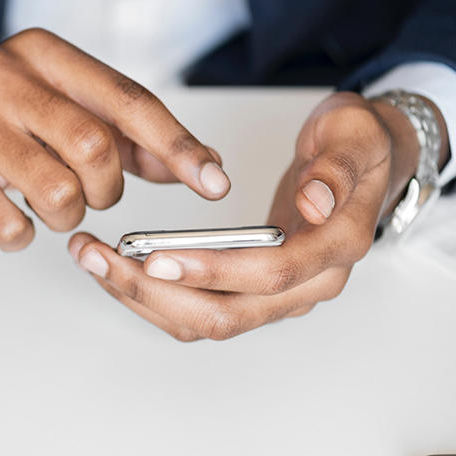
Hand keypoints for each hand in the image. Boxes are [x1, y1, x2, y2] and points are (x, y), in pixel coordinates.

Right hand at [0, 28, 228, 250]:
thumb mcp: (56, 112)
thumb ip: (124, 135)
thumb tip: (196, 165)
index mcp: (40, 54)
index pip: (127, 100)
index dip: (177, 146)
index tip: (212, 182)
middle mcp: (2, 77)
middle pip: (96, 149)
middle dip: (104, 191)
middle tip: (87, 196)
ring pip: (58, 193)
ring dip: (64, 217)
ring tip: (42, 205)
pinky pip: (11, 226)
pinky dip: (20, 235)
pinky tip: (4, 215)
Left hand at [69, 91, 448, 340]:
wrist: (364, 161)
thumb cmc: (356, 146)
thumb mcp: (353, 134)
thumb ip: (335, 167)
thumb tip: (314, 203)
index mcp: (336, 248)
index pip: (271, 275)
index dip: (212, 271)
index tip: (156, 257)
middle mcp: (308, 285)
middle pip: (225, 314)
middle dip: (154, 292)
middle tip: (99, 257)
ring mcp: (279, 295)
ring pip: (203, 321)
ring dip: (142, 297)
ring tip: (92, 259)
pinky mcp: (252, 292)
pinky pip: (197, 309)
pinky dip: (152, 295)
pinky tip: (115, 267)